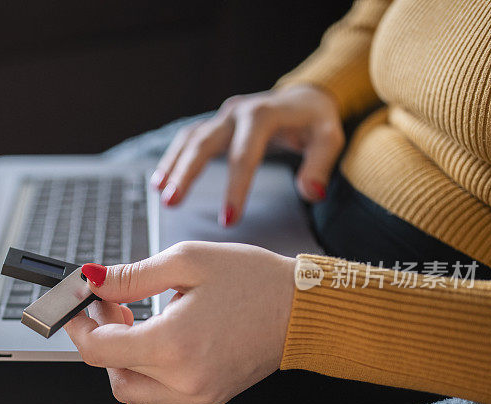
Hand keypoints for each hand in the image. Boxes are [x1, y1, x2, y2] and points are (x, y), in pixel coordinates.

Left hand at [64, 241, 295, 403]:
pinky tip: (147, 361)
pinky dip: (140, 392)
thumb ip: (132, 275)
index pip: (98, 348)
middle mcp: (182, 379)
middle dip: (99, 334)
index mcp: (173, 343)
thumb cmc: (252, 280)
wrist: (300, 310)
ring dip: (117, 363)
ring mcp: (196, 396)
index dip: (78, 324)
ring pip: (129, 395)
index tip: (77, 304)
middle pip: (109, 371)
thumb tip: (92, 281)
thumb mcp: (187, 261)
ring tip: (133, 328)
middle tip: (112, 303)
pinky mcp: (207, 401)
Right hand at [150, 85, 343, 225]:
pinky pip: (188, 139)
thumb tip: (311, 193)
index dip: (235, 188)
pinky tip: (160, 180)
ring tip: (160, 195)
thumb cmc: (316, 121)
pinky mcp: (216, 123)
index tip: (228, 221)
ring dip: (173, 166)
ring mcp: (223, 116)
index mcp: (263, 114)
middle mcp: (237, 111)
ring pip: (190, 139)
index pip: (245, 155)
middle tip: (171, 203)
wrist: (304, 96)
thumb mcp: (329, 138)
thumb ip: (320, 166)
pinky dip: (173, 158)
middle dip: (186, 173)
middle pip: (204, 142)